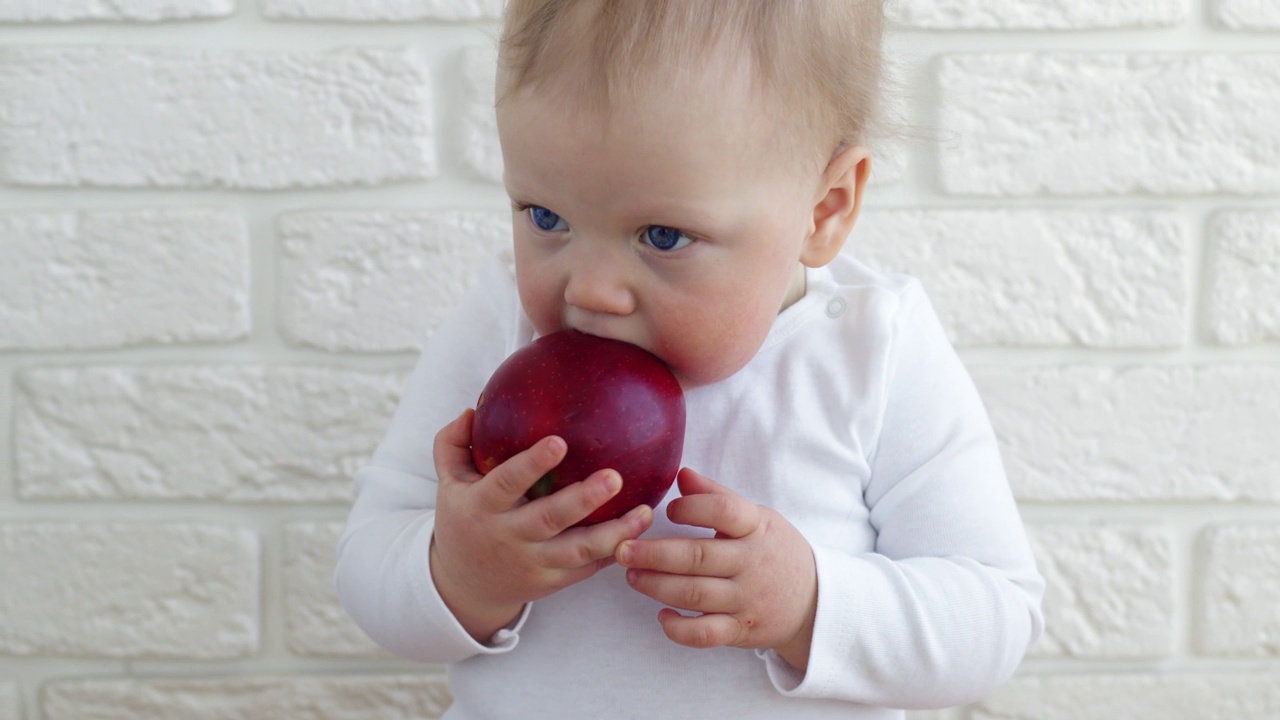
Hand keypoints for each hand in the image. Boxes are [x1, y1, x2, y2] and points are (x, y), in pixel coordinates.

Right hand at [430, 409, 654, 641]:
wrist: (463, 586)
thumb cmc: (463, 520)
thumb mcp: (448, 483)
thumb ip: (453, 444)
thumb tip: (473, 409)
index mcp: (482, 506)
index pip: (507, 483)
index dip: (532, 464)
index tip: (559, 441)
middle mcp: (508, 536)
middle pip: (549, 519)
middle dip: (583, 499)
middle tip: (615, 476)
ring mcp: (532, 563)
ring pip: (577, 551)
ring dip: (614, 532)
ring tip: (645, 512)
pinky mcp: (552, 582)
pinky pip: (586, 569)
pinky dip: (612, 553)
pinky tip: (638, 532)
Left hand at [616, 468, 817, 669]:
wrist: (813, 602)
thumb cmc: (774, 550)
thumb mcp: (756, 517)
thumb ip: (717, 496)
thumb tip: (681, 473)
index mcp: (756, 528)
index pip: (722, 511)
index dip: (690, 508)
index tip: (667, 510)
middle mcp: (751, 563)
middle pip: (697, 556)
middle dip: (654, 553)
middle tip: (623, 549)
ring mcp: (746, 599)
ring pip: (694, 594)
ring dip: (656, 585)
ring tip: (631, 575)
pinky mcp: (740, 630)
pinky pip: (705, 634)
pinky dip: (679, 628)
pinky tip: (661, 615)